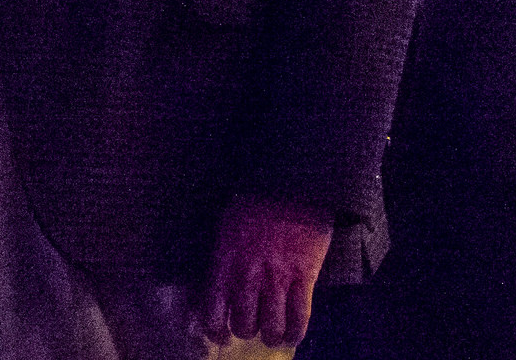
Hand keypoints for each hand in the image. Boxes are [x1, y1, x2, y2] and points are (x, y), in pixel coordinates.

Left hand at [199, 196, 332, 347]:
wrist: (290, 181)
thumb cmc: (254, 201)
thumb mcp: (225, 228)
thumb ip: (221, 261)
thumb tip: (215, 290)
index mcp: (223, 261)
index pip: (212, 313)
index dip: (217, 331)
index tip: (222, 334)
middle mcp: (247, 274)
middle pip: (244, 325)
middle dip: (247, 330)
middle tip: (254, 323)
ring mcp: (277, 277)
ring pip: (271, 328)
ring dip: (272, 334)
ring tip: (274, 331)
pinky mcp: (303, 276)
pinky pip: (299, 319)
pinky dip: (296, 333)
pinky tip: (293, 332)